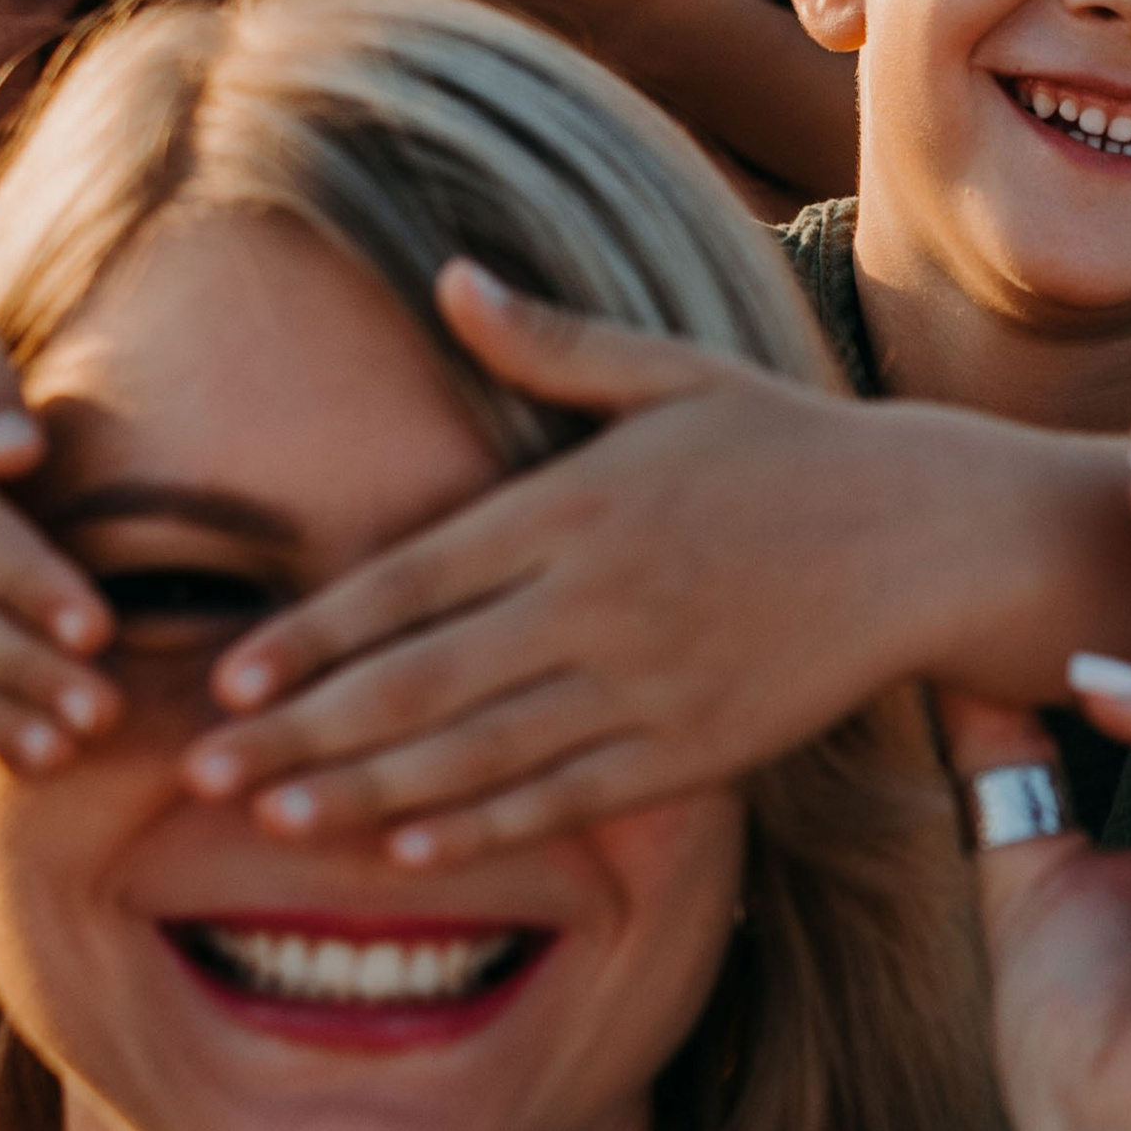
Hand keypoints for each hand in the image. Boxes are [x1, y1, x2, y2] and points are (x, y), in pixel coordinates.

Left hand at [184, 262, 969, 860]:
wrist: (927, 536)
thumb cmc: (787, 445)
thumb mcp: (670, 372)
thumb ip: (549, 343)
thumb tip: (450, 277)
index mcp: (574, 505)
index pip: (412, 580)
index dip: (312, 634)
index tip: (228, 673)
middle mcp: (596, 600)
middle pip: (419, 680)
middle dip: (302, 731)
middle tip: (202, 770)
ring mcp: (644, 684)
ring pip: (478, 754)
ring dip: (367, 793)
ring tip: (271, 820)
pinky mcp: (694, 750)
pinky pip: (568, 798)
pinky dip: (484, 829)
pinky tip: (408, 852)